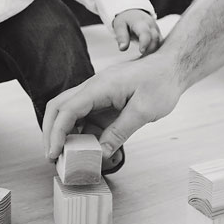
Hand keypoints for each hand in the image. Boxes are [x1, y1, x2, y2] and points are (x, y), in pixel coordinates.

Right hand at [42, 51, 182, 160]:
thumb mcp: (144, 110)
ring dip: (65, 133)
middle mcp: (93, 88)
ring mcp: (97, 93)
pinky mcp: (104, 100)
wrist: (172, 66)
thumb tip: (101, 153)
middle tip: (51, 156)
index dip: (56, 133)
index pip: (68, 110)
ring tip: (67, 157)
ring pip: (70, 112)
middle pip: (59, 107)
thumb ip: (120, 132)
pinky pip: (86, 117)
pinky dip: (82, 133)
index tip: (54, 153)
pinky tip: (86, 148)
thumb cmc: (161, 82)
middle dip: (51, 131)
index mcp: (100, 87)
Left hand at [111, 8, 160, 54]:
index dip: (145, 43)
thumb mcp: (120, 26)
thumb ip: (121, 36)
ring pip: (160, 42)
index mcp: (141, 22)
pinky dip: (156, 51)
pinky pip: (160, 44)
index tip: (141, 51)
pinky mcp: (159, 35)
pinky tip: (149, 58)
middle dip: (150, 49)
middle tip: (142, 58)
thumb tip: (123, 48)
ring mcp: (157, 30)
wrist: (134, 13)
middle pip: (155, 38)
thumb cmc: (126, 21)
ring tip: (145, 59)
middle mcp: (151, 26)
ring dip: (154, 52)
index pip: (145, 33)